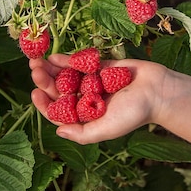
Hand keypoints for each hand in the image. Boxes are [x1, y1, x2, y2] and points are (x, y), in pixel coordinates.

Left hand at [29, 54, 168, 144]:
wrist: (157, 91)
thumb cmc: (134, 113)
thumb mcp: (106, 129)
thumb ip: (82, 133)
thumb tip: (58, 131)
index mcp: (85, 116)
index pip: (59, 111)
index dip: (44, 104)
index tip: (34, 94)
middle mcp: (86, 99)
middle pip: (59, 90)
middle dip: (44, 81)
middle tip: (33, 70)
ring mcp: (92, 82)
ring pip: (66, 75)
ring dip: (51, 69)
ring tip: (37, 61)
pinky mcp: (100, 67)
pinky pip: (80, 63)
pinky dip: (67, 60)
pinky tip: (53, 57)